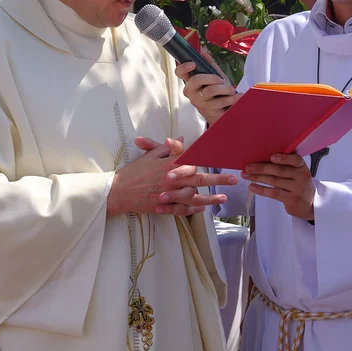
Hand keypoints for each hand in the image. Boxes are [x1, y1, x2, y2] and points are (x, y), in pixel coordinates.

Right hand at [107, 136, 236, 216]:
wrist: (118, 191)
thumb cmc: (133, 172)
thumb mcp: (149, 155)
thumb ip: (166, 148)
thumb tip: (181, 140)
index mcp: (167, 165)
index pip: (191, 160)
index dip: (206, 159)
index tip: (219, 158)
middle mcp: (171, 180)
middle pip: (198, 179)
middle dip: (217, 179)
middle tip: (233, 179)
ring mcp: (168, 195)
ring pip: (194, 197)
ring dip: (210, 198)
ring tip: (223, 198)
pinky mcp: (164, 207)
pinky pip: (182, 210)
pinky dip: (193, 210)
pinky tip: (203, 209)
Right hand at [177, 50, 238, 125]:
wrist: (223, 111)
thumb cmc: (218, 92)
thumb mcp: (215, 76)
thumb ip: (209, 64)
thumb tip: (203, 51)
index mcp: (191, 80)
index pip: (180, 72)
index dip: (183, 67)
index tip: (193, 63)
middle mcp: (190, 91)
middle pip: (196, 79)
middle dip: (212, 77)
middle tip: (221, 80)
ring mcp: (197, 101)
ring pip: (210, 90)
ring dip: (225, 88)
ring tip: (231, 90)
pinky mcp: (206, 110)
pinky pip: (219, 101)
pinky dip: (232, 98)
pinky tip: (236, 97)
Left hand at [241, 153, 314, 220]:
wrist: (310, 204)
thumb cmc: (298, 184)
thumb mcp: (297, 173)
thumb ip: (285, 165)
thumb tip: (261, 158)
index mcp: (302, 167)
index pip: (295, 160)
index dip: (284, 158)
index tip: (271, 157)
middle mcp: (301, 177)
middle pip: (279, 171)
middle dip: (261, 168)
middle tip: (248, 167)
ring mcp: (297, 189)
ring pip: (274, 181)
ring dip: (257, 178)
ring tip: (245, 175)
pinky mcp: (291, 200)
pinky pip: (273, 193)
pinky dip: (261, 189)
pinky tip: (252, 186)